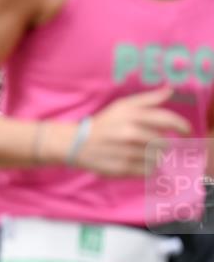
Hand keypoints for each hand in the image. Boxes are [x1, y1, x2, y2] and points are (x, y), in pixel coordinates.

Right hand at [67, 87, 190, 176]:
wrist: (76, 144)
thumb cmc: (103, 124)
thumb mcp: (122, 106)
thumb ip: (147, 99)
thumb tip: (170, 91)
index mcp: (132, 116)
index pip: (167, 120)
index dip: (181, 125)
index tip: (185, 130)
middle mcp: (130, 133)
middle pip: (162, 142)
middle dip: (158, 143)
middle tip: (147, 143)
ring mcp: (126, 152)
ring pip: (156, 157)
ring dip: (153, 156)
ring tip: (140, 153)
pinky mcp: (122, 168)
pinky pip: (148, 170)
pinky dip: (147, 167)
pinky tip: (138, 162)